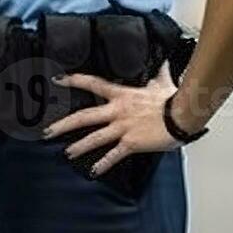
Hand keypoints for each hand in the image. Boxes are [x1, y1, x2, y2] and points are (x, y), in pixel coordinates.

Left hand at [43, 69, 181, 177]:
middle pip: (84, 116)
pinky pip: (114, 155)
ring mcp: (123, 127)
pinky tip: (94, 171)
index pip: (92, 83)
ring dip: (78, 146)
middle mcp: (117, 111)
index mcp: (122, 95)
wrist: (184, 115)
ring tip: (66, 153)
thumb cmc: (175, 100)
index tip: (58, 80)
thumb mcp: (162, 82)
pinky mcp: (132, 143)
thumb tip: (161, 62)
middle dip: (63, 124)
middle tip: (48, 131)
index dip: (74, 80)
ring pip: (94, 138)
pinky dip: (103, 164)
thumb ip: (157, 73)